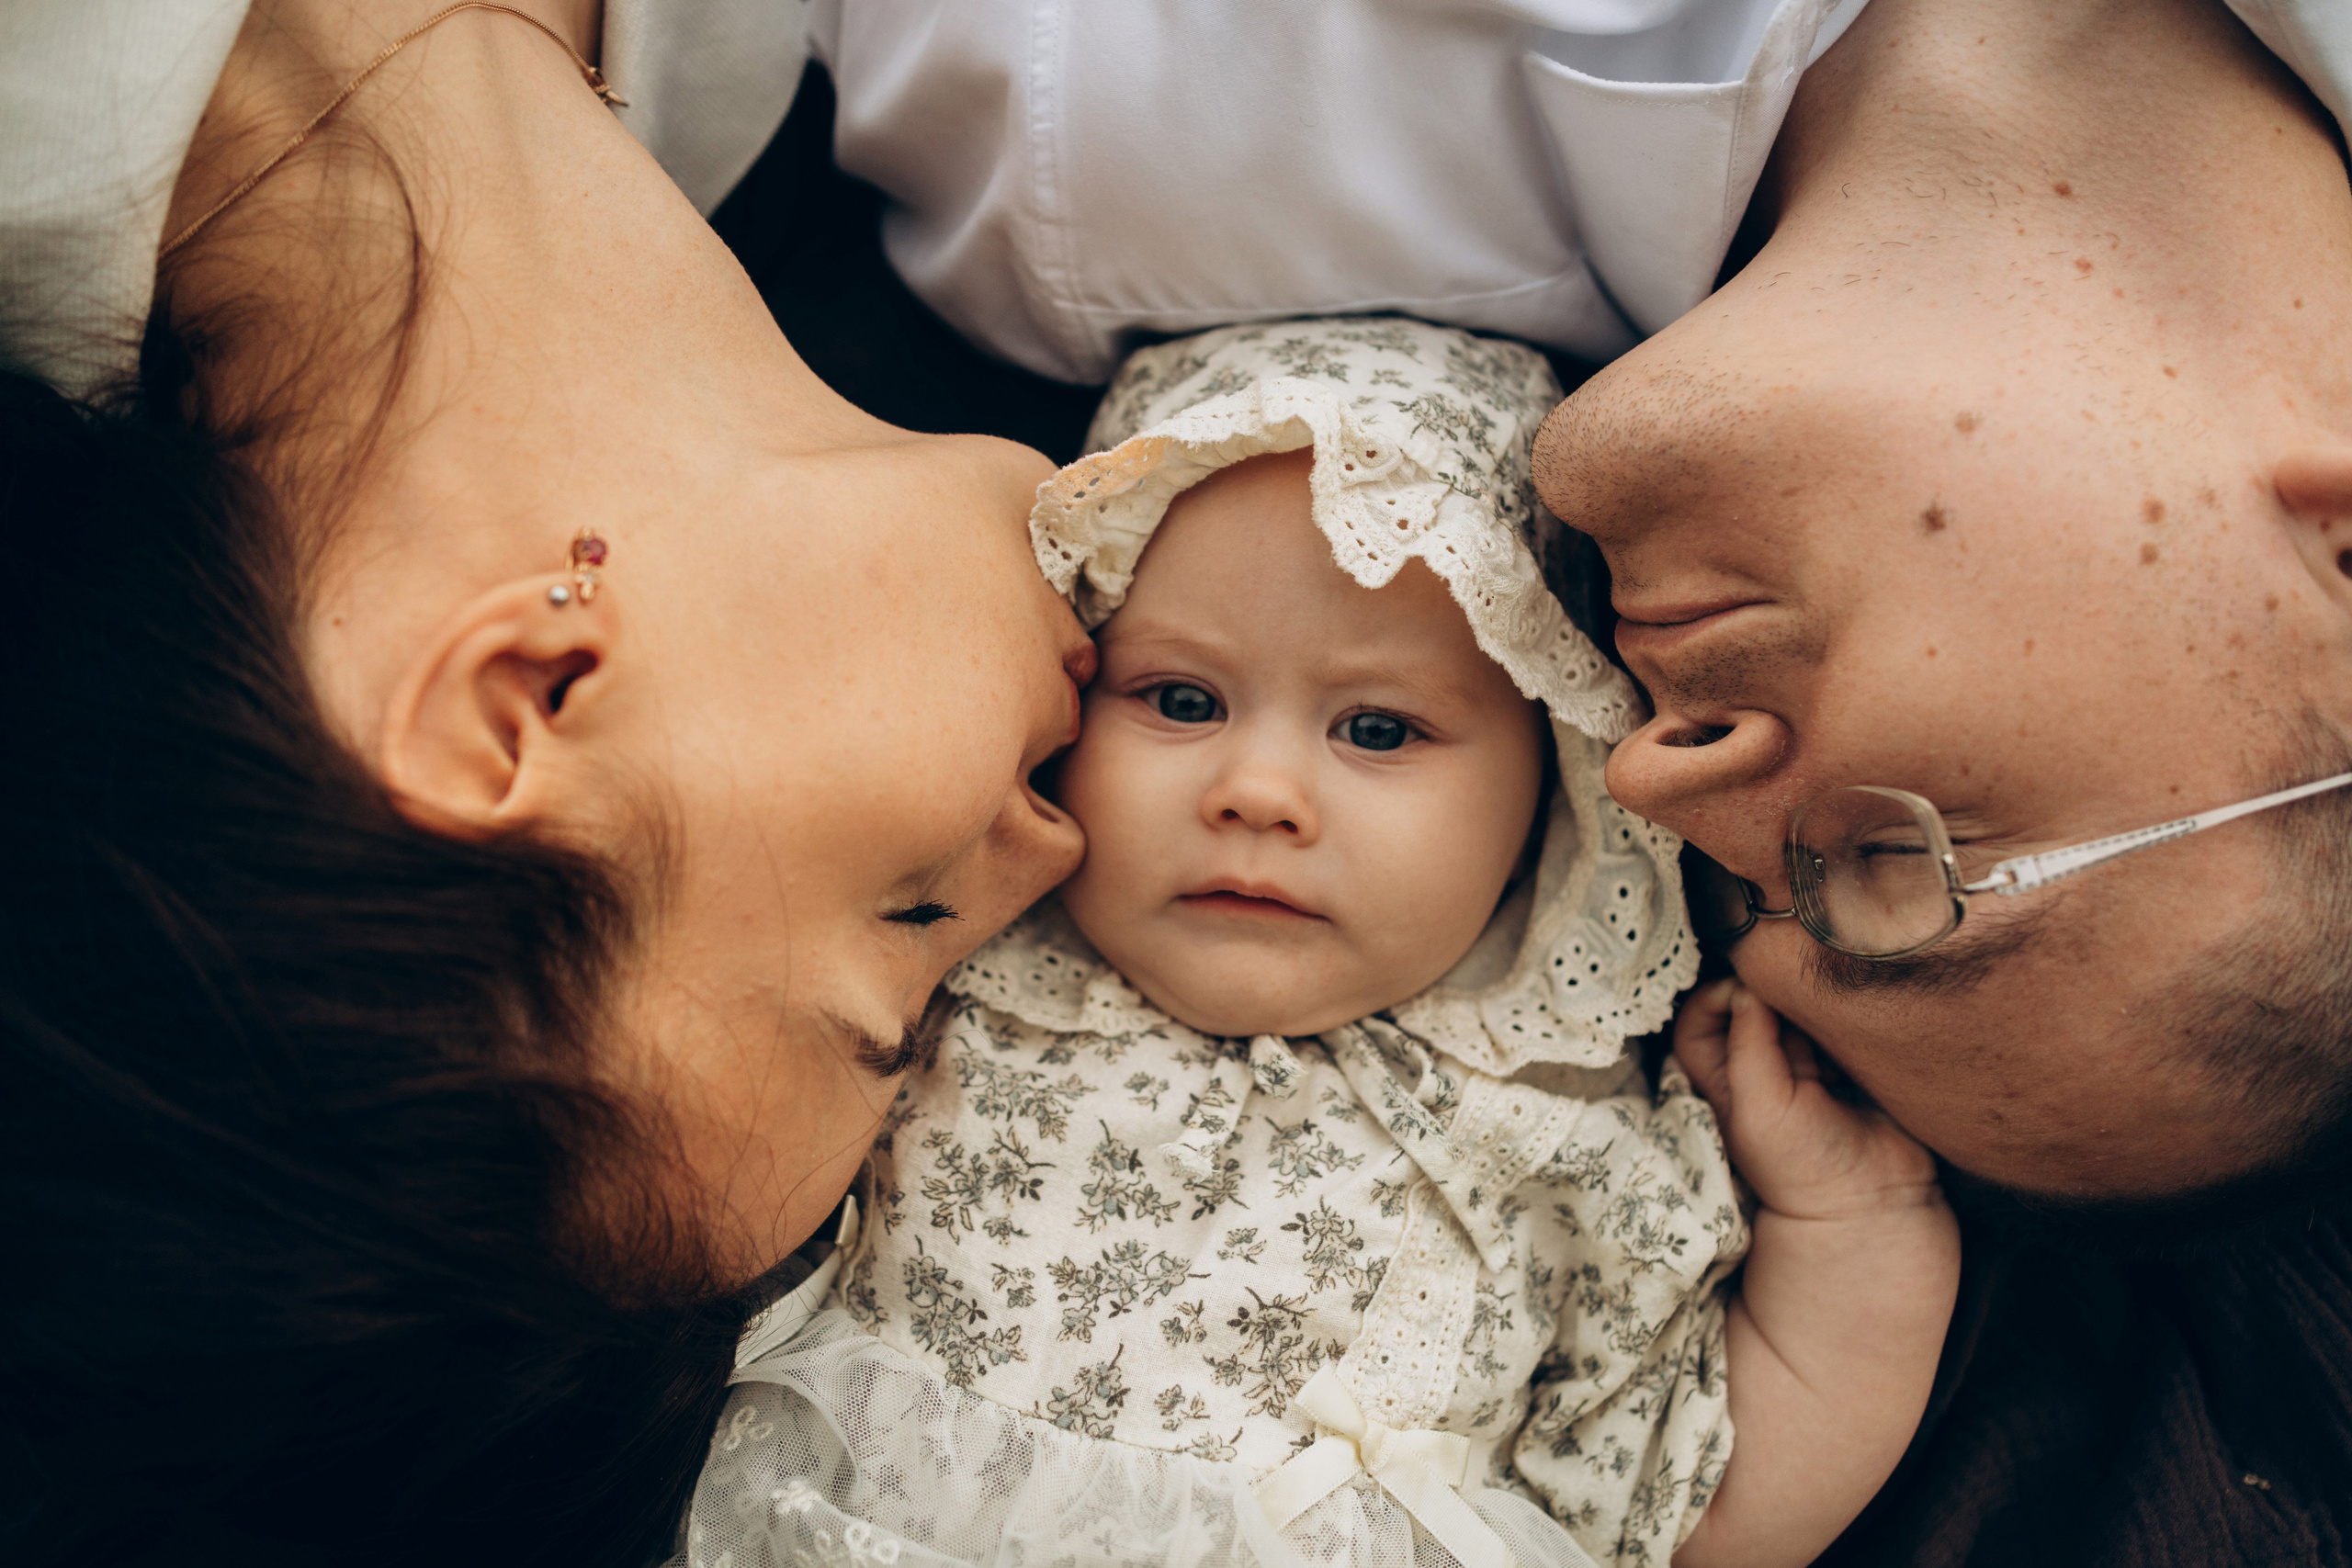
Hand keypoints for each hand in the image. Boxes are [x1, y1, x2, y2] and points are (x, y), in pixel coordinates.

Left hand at [1672, 979, 1940, 1221]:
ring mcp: (1801, 1063)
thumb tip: (1747, 988)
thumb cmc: (1801, 1166)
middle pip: (1747, 1006)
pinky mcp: (1842, 1062)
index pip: (1697, 1022)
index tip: (1747, 991)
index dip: (1715, 999)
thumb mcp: (1760, 1108)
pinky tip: (1852, 1035)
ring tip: (1828, 1026)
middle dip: (1769, 997)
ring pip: (1793, 1009)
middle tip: (1796, 1004)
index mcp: (1721, 1081)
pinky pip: (1833, 1022)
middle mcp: (1755, 1066)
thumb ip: (1748, 1047)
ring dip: (1808, 1006)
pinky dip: (1839, 1018)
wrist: (1872, 1199)